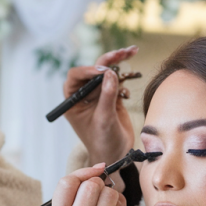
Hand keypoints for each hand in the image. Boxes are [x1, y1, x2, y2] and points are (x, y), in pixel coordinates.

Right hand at [49, 164, 126, 205]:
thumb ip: (71, 198)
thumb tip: (99, 169)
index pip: (67, 183)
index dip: (82, 173)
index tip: (92, 173)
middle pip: (91, 184)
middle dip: (97, 183)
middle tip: (97, 194)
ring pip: (110, 193)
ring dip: (110, 194)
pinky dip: (118, 205)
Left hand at [63, 46, 137, 167]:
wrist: (116, 155)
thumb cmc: (103, 141)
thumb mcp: (104, 119)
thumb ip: (107, 96)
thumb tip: (110, 72)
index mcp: (73, 101)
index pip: (75, 77)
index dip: (88, 70)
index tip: (103, 71)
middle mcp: (84, 95)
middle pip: (93, 70)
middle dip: (108, 60)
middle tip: (124, 52)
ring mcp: (98, 95)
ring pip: (106, 72)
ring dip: (119, 62)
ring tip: (132, 50)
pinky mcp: (111, 97)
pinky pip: (117, 81)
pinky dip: (125, 79)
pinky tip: (128, 88)